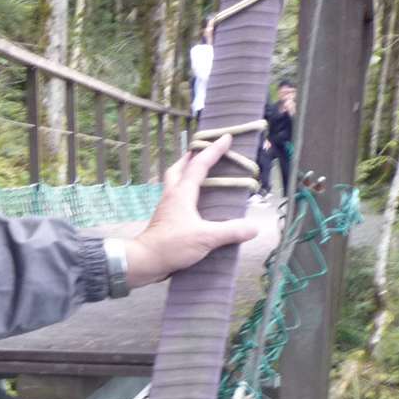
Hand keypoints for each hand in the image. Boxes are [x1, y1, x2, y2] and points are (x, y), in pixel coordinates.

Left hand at [125, 134, 260, 287]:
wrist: (144, 261)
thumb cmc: (171, 246)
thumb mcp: (205, 238)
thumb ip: (231, 231)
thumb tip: (254, 227)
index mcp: (182, 193)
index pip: (199, 165)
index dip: (213, 150)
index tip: (226, 137)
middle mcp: (172, 195)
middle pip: (179, 168)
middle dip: (191, 157)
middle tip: (204, 151)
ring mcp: (166, 207)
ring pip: (174, 181)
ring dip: (186, 172)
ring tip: (200, 172)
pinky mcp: (165, 220)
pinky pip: (176, 197)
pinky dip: (185, 191)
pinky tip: (195, 202)